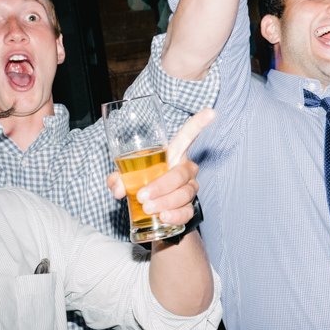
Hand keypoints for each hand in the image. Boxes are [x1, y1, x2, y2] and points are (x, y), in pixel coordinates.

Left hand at [107, 109, 215, 226]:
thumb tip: (119, 188)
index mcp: (172, 154)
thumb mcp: (126, 178)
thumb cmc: (140, 185)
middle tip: (142, 196)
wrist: (148, 211)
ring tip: (148, 208)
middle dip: (162, 185)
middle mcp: (185, 169)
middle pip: (182, 173)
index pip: (188, 136)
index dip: (199, 124)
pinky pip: (187, 211)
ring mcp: (189, 189)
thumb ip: (119, 178)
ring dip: (166, 201)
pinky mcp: (189, 208)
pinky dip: (175, 215)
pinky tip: (163, 217)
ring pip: (185, 193)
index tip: (211, 112)